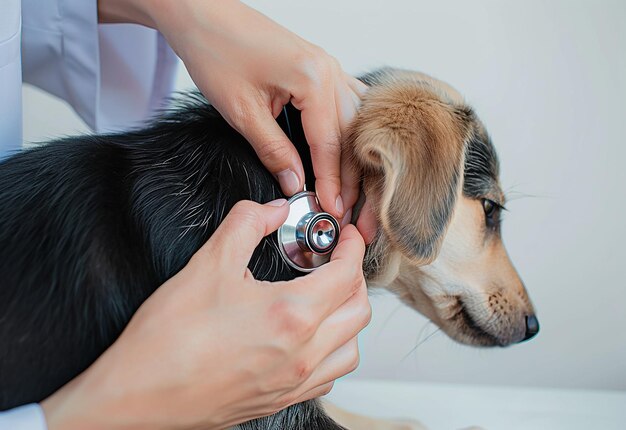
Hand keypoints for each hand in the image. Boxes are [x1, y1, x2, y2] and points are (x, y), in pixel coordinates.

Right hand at [41, 199, 370, 429]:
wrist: (138, 394)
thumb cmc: (169, 338)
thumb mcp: (207, 263)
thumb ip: (246, 224)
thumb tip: (271, 210)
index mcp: (290, 317)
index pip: (346, 275)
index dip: (352, 247)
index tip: (346, 236)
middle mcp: (301, 355)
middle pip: (358, 311)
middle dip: (355, 277)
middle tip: (337, 260)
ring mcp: (293, 383)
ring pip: (350, 349)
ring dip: (348, 318)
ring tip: (328, 298)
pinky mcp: (279, 399)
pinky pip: (328, 377)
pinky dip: (332, 351)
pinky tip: (311, 338)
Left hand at [98, 0, 376, 241]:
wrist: (203, 15)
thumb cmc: (217, 52)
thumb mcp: (243, 112)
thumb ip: (274, 151)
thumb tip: (295, 183)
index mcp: (312, 79)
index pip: (330, 143)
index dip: (332, 182)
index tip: (332, 210)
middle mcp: (328, 70)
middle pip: (350, 134)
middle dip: (350, 176)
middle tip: (345, 209)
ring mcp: (328, 66)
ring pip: (354, 121)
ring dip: (353, 156)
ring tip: (350, 189)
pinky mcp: (319, 67)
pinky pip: (348, 103)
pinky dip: (350, 131)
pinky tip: (349, 148)